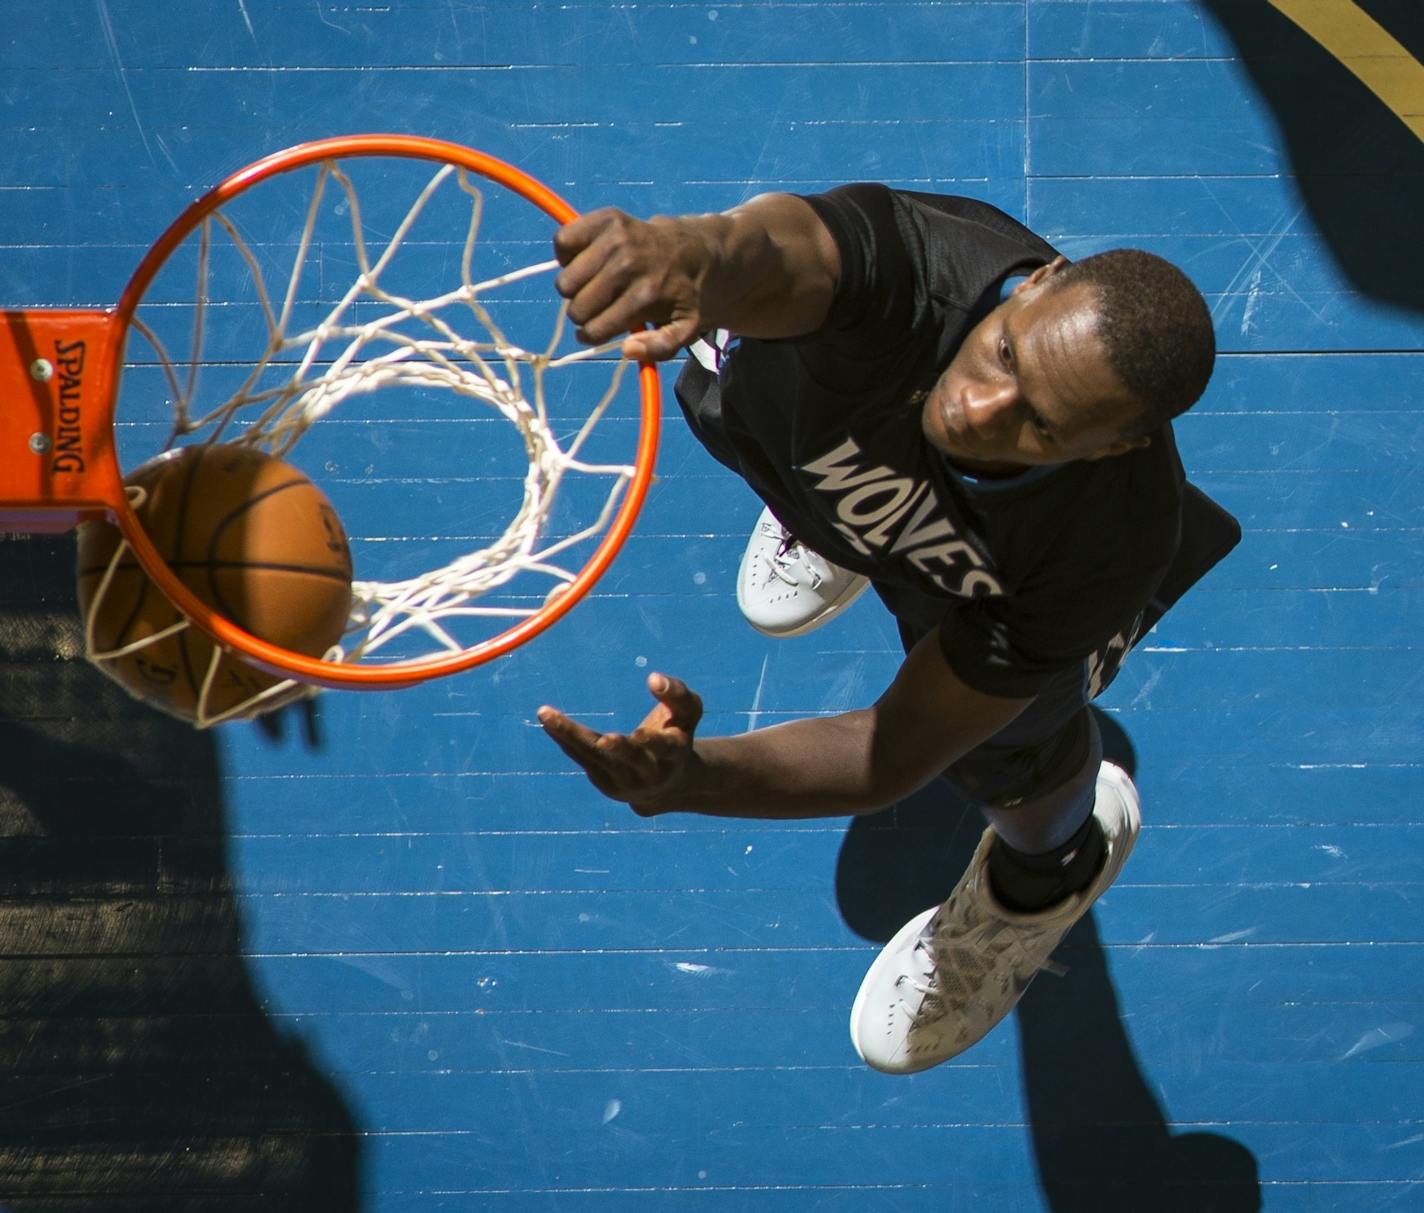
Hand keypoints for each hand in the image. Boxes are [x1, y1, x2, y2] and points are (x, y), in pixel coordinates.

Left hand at [537, 673, 703, 814]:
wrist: (665, 783)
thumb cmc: (676, 733)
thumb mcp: (687, 713)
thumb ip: (677, 693)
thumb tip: (653, 678)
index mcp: (674, 755)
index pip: (665, 749)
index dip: (653, 742)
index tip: (639, 732)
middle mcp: (649, 773)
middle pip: (628, 759)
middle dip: (616, 749)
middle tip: (604, 740)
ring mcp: (623, 781)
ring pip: (595, 758)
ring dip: (570, 736)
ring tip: (546, 714)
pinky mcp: (603, 781)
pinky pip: (582, 757)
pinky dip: (565, 739)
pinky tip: (548, 720)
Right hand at [553, 209, 716, 361]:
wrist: (694, 250)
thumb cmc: (682, 295)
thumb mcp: (685, 329)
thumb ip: (660, 348)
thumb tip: (626, 349)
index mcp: (645, 296)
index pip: (593, 330)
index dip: (593, 335)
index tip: (599, 330)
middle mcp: (628, 264)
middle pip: (576, 308)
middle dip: (585, 314)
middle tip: (600, 305)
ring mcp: (615, 238)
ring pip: (565, 281)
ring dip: (575, 288)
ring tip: (594, 283)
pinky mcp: (606, 218)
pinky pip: (562, 242)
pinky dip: (567, 254)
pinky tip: (586, 260)